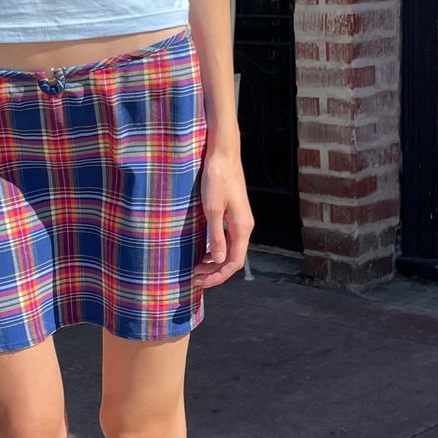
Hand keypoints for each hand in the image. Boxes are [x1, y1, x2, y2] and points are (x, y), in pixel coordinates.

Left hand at [195, 149, 252, 288]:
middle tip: (194, 279)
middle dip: (214, 272)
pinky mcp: (233, 214)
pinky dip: (215, 250)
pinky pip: (227, 239)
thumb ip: (215, 236)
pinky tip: (202, 253)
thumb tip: (218, 260)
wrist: (223, 154)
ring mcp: (239, 220)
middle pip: (233, 259)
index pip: (234, 262)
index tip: (201, 283)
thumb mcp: (212, 210)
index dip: (218, 276)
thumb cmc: (217, 179)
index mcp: (242, 228)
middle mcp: (244, 226)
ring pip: (230, 250)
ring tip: (196, 269)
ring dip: (214, 262)